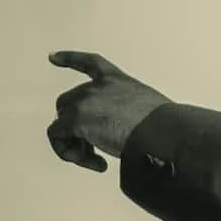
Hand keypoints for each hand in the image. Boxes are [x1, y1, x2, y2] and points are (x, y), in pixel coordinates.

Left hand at [46, 49, 166, 172]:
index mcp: (117, 81)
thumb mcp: (150, 113)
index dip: (69, 58)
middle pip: (68, 105)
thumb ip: (133, 118)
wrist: (163, 134)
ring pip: (60, 123)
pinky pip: (57, 137)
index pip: (89, 63)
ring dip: (74, 145)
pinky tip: (95, 163)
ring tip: (96, 160)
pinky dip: (68, 153)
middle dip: (77, 130)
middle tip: (96, 152)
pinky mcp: (76, 120)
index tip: (53, 57)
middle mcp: (96, 88)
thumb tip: (132, 141)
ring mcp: (84, 102)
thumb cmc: (166, 130)